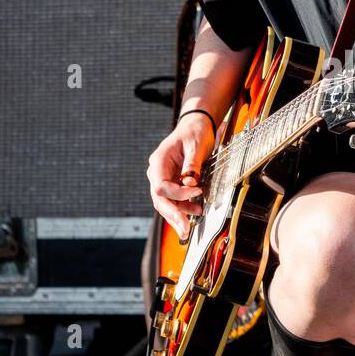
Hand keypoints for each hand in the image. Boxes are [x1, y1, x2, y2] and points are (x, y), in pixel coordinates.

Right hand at [146, 115, 212, 240]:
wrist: (196, 126)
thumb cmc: (195, 133)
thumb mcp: (196, 146)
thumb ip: (192, 165)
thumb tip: (190, 183)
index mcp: (159, 161)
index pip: (161, 186)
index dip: (178, 193)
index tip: (197, 192)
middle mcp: (157, 171)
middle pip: (160, 198)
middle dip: (173, 214)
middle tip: (184, 229)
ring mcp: (162, 178)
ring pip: (165, 202)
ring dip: (177, 215)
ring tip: (189, 227)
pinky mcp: (171, 183)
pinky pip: (173, 199)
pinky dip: (182, 208)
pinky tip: (193, 213)